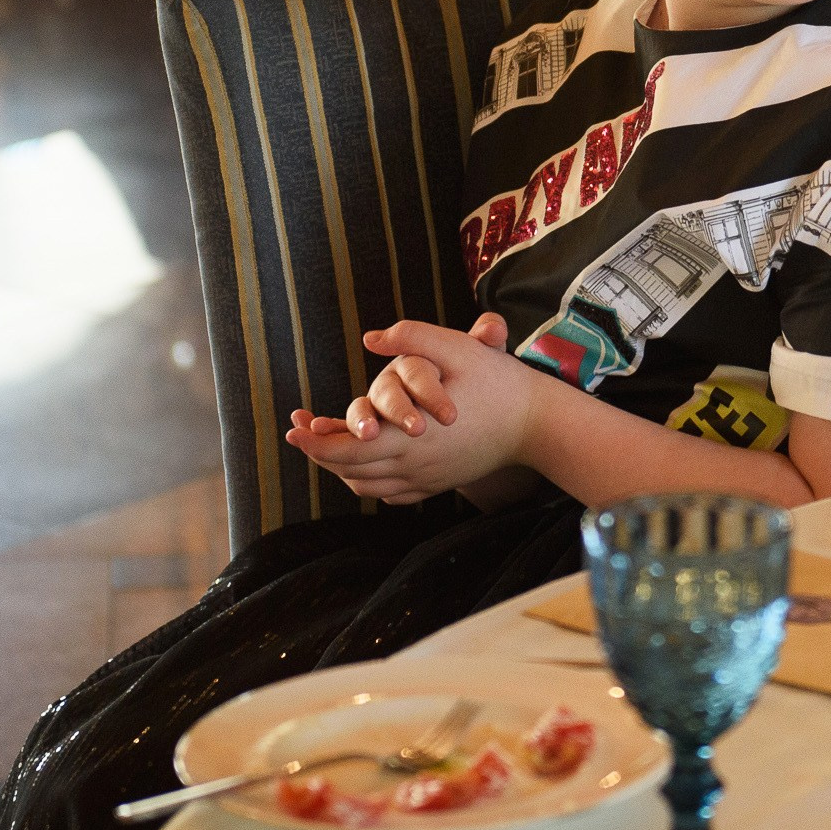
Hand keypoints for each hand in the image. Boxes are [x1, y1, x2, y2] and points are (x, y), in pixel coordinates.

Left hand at [284, 314, 534, 503]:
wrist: (536, 424)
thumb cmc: (499, 384)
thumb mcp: (459, 349)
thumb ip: (414, 338)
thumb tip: (371, 336)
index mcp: (413, 438)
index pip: (349, 450)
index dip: (316, 443)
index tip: (294, 431)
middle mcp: (415, 466)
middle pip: (351, 470)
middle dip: (320, 453)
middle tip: (298, 436)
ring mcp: (427, 480)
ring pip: (368, 484)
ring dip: (341, 467)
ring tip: (324, 446)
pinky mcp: (437, 484)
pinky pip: (390, 493)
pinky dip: (367, 481)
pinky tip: (361, 466)